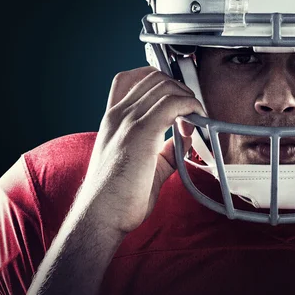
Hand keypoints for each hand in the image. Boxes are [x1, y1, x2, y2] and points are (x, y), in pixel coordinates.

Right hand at [78, 66, 205, 234]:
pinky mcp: (141, 133)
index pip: (131, 78)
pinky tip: (194, 124)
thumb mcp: (143, 164)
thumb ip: (164, 150)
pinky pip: (173, 104)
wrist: (100, 218)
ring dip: (187, 98)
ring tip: (194, 120)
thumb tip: (185, 140)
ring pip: (165, 87)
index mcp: (112, 119)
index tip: (177, 98)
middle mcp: (117, 115)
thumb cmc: (117, 198)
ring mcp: (127, 122)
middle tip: (191, 112)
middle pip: (153, 77)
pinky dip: (190, 107)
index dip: (159, 80)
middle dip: (179, 89)